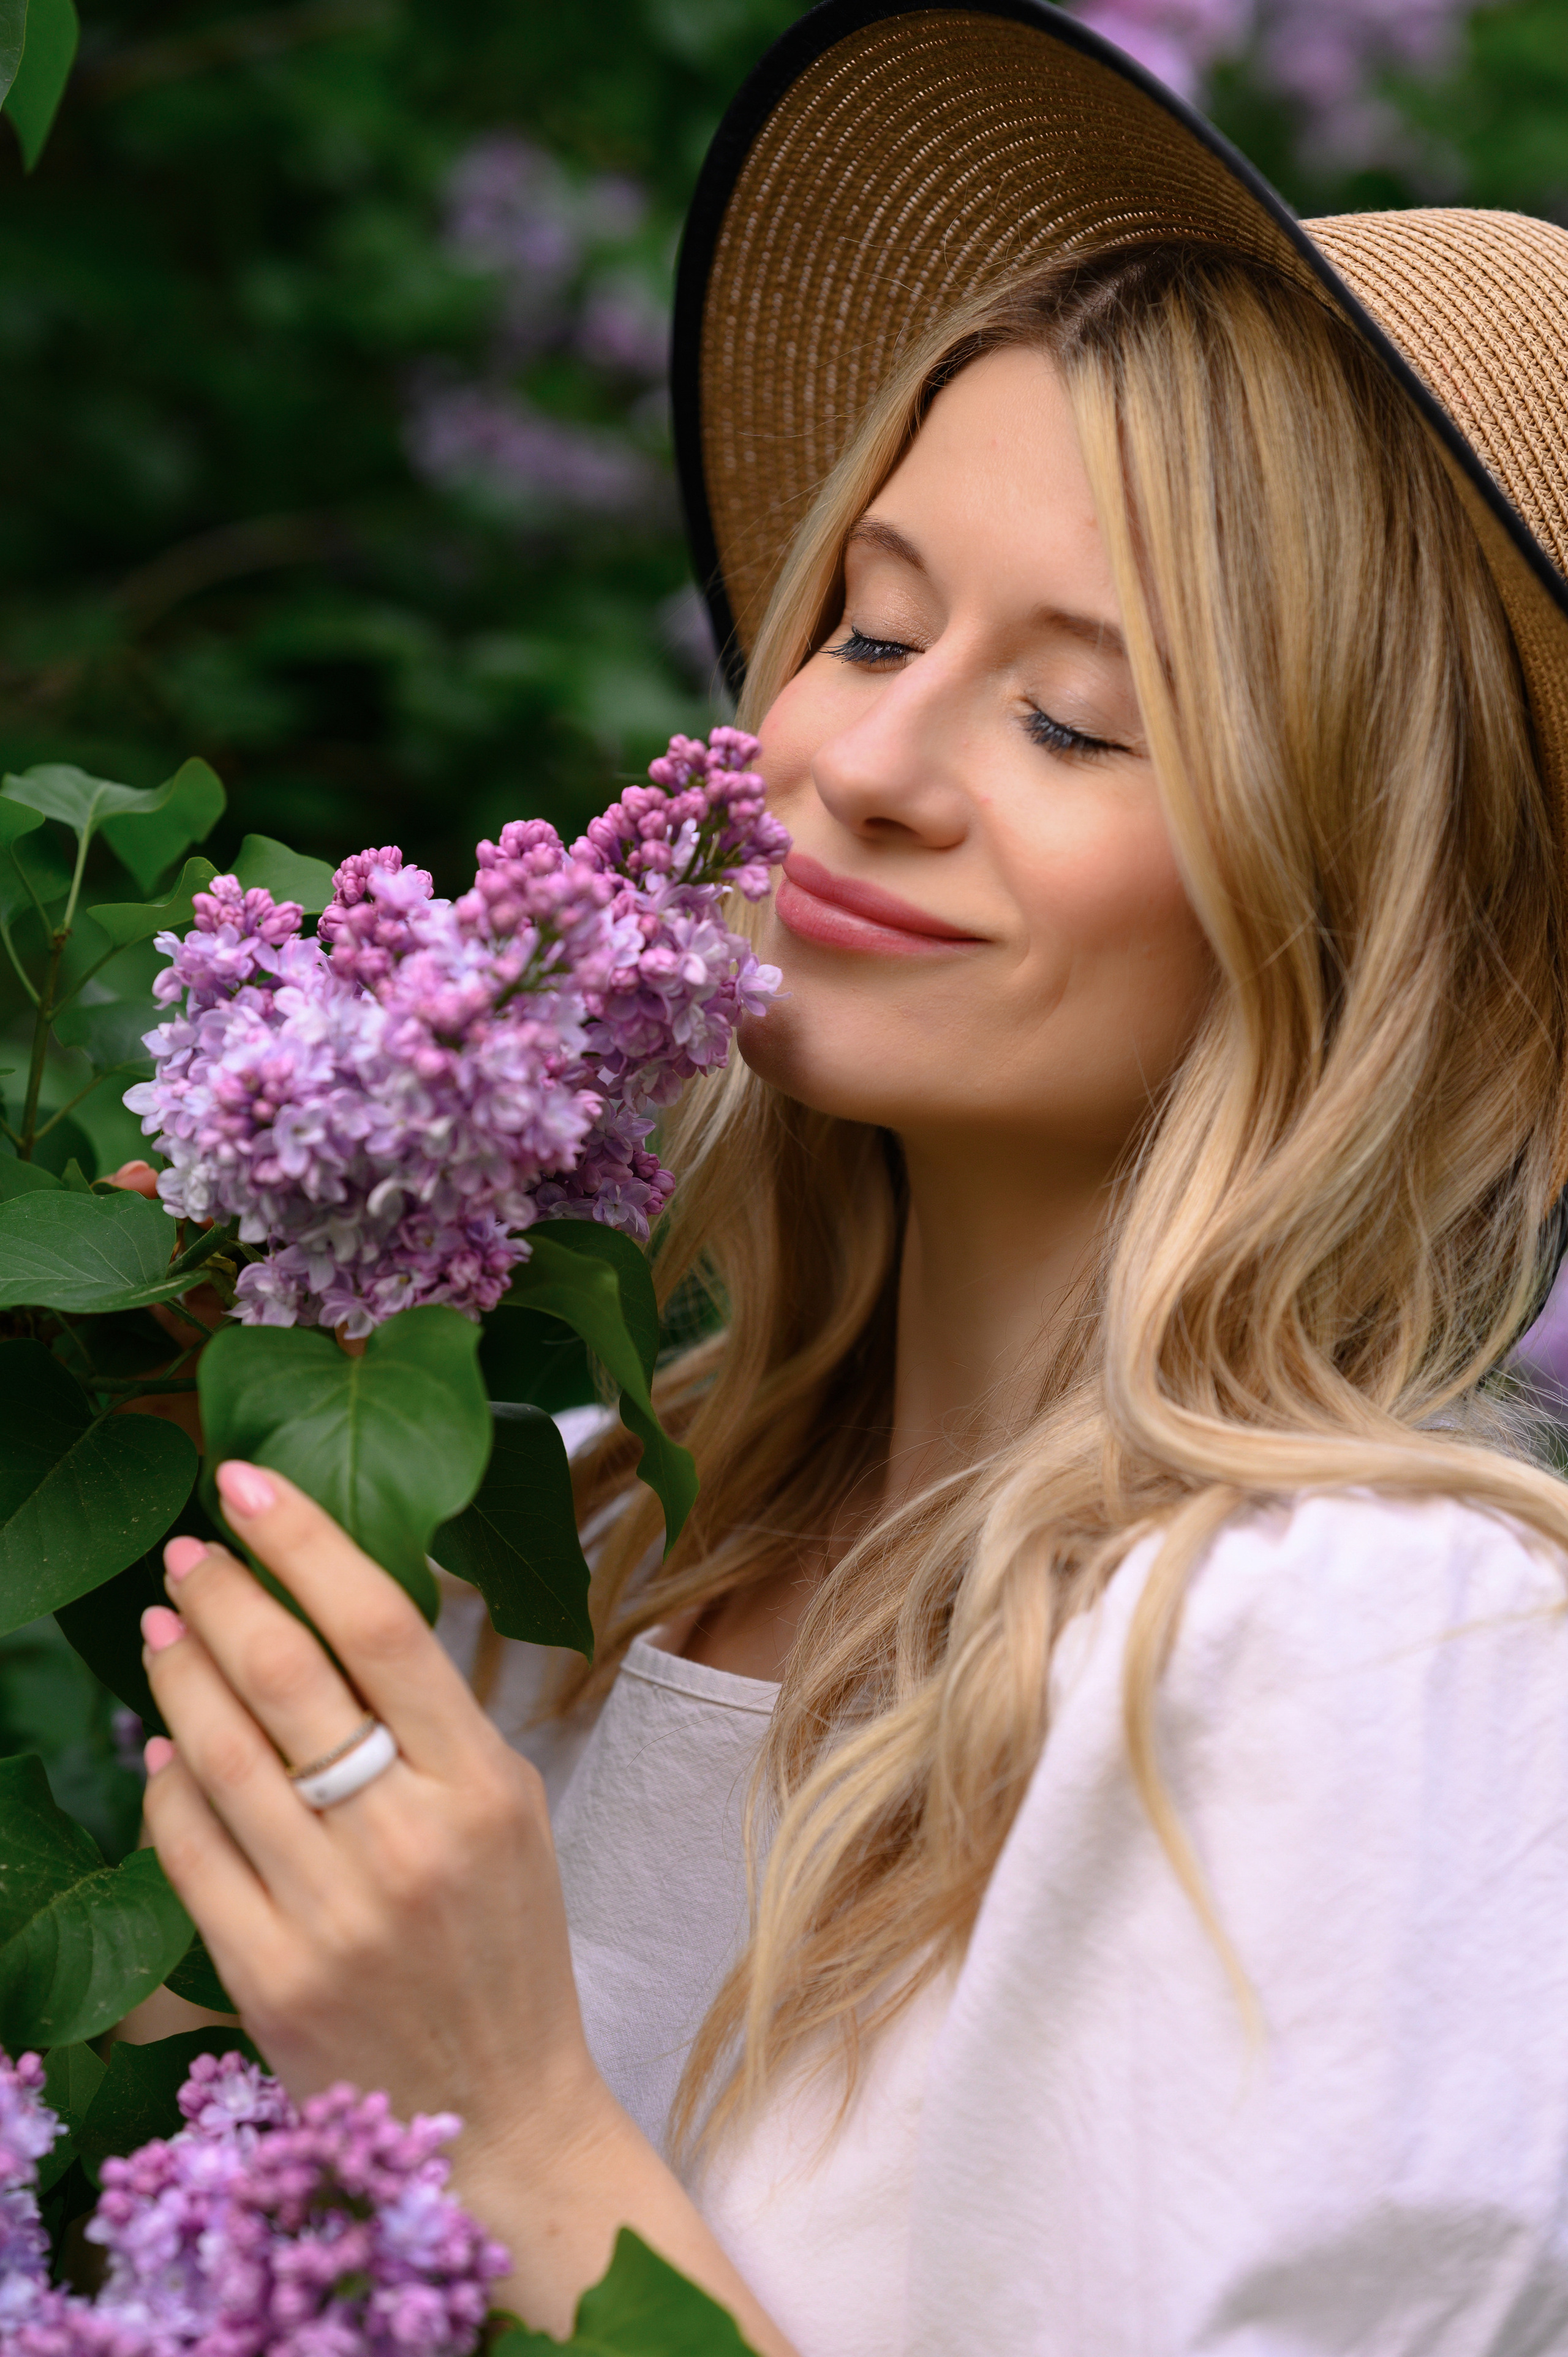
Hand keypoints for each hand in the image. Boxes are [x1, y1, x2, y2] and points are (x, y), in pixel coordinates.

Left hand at [139, 1461, 608, 2181]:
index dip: (305, 1540)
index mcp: (482, 1785)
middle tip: (188, 1551)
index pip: (380, 1625)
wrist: (500, 2115)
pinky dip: (163, 1787)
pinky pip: (189, 1855)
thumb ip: (433, 1718)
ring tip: (161, 1624)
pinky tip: (159, 1746)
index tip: (249, 1481)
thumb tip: (332, 1610)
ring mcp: (334, 1916)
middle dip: (223, 1594)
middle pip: (287, 1677)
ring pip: (223, 1757)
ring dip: (178, 1675)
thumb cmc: (507, 1944)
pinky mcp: (270, 1980)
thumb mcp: (509, 1810)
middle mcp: (410, 1842)